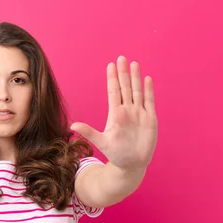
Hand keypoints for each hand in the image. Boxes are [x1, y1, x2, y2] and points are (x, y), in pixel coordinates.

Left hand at [70, 56, 157, 170]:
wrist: (132, 164)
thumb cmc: (116, 154)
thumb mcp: (101, 142)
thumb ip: (89, 132)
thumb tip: (72, 126)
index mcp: (115, 114)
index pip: (114, 92)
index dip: (112, 79)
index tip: (110, 65)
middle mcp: (127, 111)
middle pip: (125, 88)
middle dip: (123, 73)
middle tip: (121, 57)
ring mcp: (139, 114)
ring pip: (137, 91)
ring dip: (136, 78)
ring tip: (134, 64)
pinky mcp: (150, 119)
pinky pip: (149, 102)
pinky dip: (148, 91)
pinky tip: (147, 79)